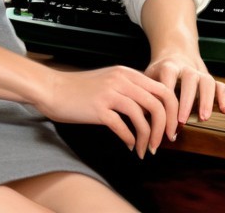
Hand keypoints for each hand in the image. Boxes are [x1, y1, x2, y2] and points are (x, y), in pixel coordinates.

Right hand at [33, 64, 178, 157]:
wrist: (52, 89)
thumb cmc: (80, 89)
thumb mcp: (109, 81)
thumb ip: (130, 89)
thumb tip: (151, 109)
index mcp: (127, 73)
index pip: (163, 90)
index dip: (172, 111)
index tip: (171, 128)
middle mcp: (122, 80)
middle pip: (158, 103)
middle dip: (165, 127)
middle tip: (163, 142)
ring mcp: (110, 93)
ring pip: (142, 117)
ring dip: (148, 138)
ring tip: (145, 150)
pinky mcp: (98, 108)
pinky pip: (123, 127)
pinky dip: (130, 139)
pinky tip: (130, 146)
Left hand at [145, 51, 224, 125]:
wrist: (174, 52)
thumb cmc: (158, 72)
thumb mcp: (148, 78)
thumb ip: (145, 94)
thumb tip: (138, 119)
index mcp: (169, 67)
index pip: (168, 80)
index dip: (166, 101)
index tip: (163, 122)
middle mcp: (187, 68)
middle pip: (191, 80)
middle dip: (188, 101)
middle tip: (183, 121)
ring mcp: (201, 73)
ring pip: (209, 82)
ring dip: (209, 100)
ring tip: (206, 118)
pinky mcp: (210, 79)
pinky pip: (222, 85)